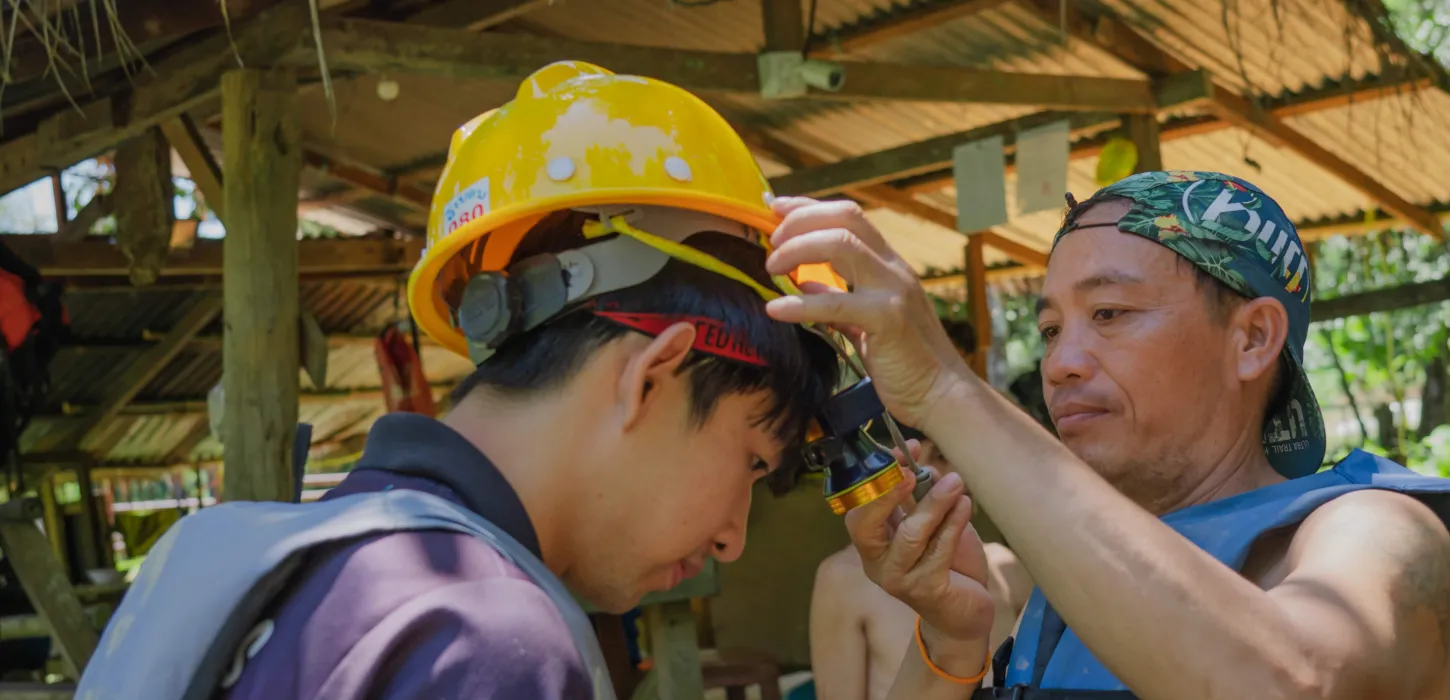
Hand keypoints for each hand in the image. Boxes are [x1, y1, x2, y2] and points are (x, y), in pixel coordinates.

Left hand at [764, 197, 970, 428]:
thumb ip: (839, 298)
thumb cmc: (906, 361)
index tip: (774, 207)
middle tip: (771, 243)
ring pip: (841, 244)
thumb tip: (805, 284)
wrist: (942, 395)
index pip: (848, 216)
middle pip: (845, 218)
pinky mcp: (888, 320)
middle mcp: (893, 269)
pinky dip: (799, 305)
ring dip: (797, 249)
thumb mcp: (867, 321)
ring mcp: (893, 290)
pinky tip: (774, 310)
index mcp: (888, 265)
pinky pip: (836, 303)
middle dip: (800, 221)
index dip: (808, 207)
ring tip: (772, 268)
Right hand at [845, 463, 994, 646]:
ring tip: (955, 483)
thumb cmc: (945, 562)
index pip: (858, 506)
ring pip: (910, 535)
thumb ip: (921, 496)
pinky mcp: (926, 591)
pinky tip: (965, 506)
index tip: (903, 451)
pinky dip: (953, 524)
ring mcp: (898, 579)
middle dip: (888, 493)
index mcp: (872, 541)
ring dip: (933, 503)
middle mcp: (876, 561)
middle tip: (914, 471)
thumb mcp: (931, 522)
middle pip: (864, 524)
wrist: (965, 610)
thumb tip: (922, 461)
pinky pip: (938, 551)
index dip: (878, 476)